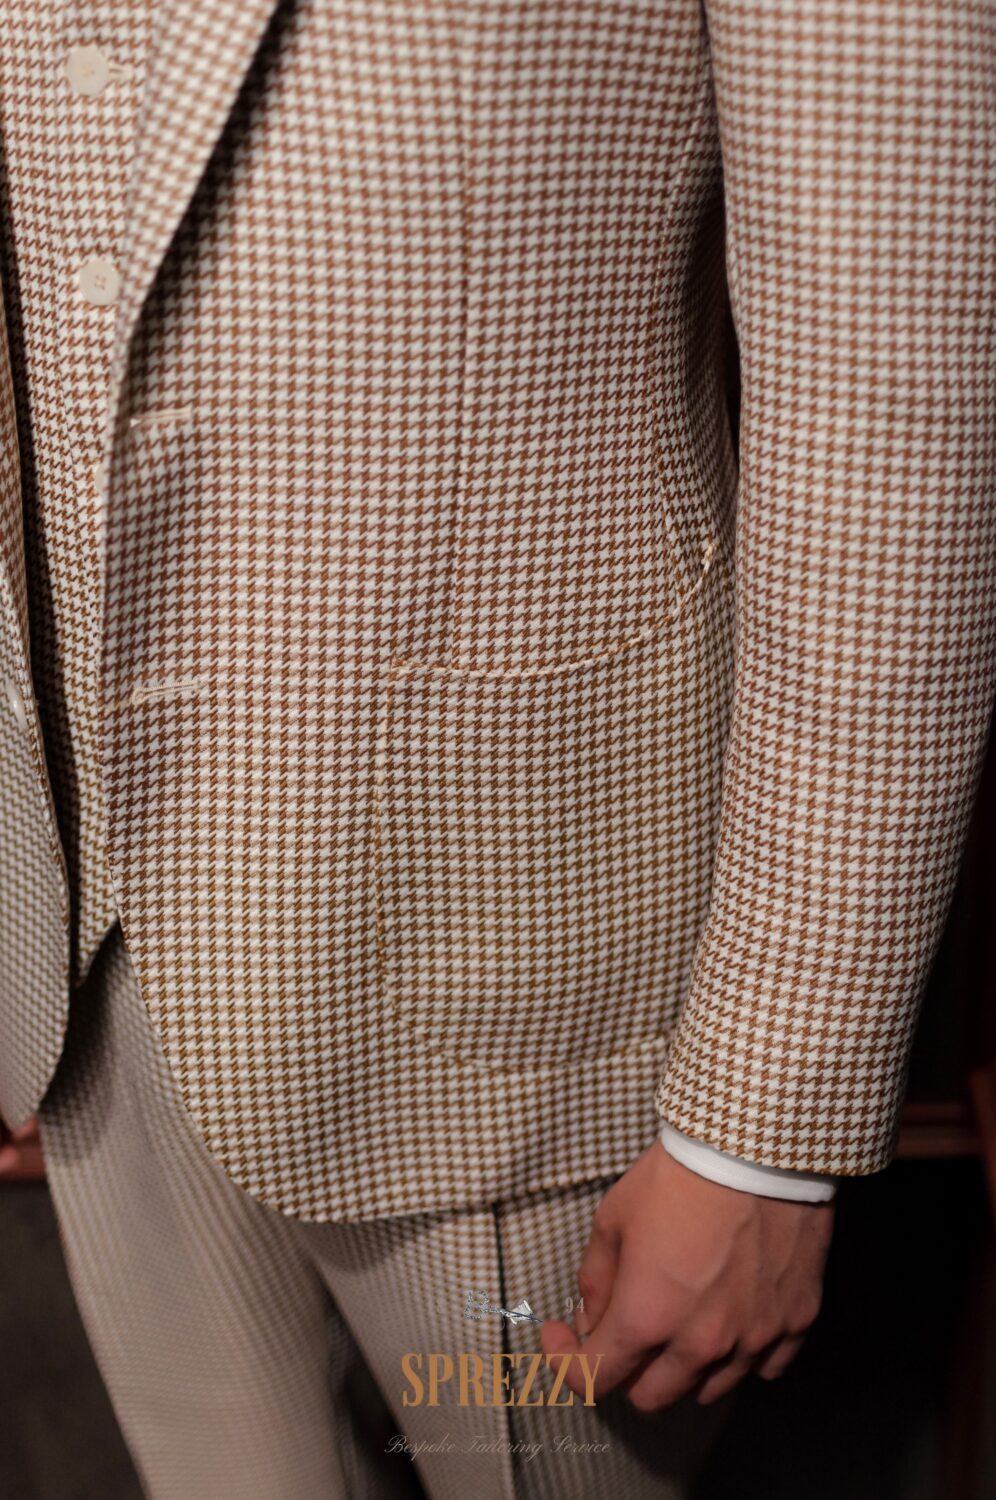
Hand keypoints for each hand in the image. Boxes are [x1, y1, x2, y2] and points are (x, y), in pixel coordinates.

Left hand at [541, 1140, 833, 1409]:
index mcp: (648, 1317)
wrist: (756, 1145)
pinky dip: (739, 1355)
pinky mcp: (796, 1322)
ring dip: (682, 1367)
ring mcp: (755, 1338)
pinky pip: (762, 1367)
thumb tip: (593, 1319)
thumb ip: (597, 1279)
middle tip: (621, 1329)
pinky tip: (729, 1319)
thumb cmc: (680, 1175)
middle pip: (652, 1397)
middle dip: (625, 1369)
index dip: (567, 1363)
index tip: (561, 1338)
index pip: (596, 1378)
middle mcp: (702, 1343)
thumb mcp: (614, 1216)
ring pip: (708, 1390)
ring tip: (678, 1321)